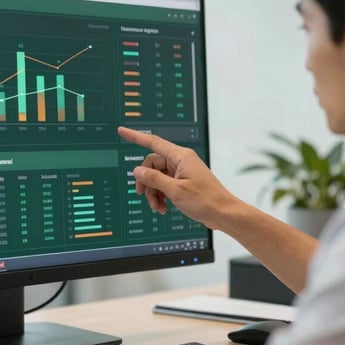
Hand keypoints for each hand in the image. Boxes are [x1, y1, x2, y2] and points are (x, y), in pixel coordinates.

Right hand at [117, 126, 238, 228]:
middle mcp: (180, 161)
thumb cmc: (206, 200)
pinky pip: (164, 185)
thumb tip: (137, 171)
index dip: (135, 137)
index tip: (122, 131)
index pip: (153, 142)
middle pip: (152, 165)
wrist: (223, 213)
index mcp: (181, 157)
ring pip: (157, 177)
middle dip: (146, 182)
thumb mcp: (175, 190)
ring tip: (157, 207)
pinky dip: (161, 196)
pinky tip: (163, 208)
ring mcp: (182, 172)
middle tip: (142, 195)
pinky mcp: (183, 182)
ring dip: (154, 193)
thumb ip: (154, 179)